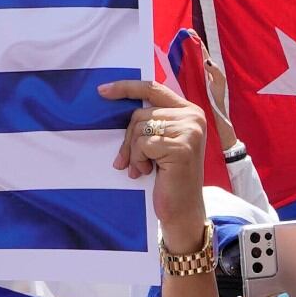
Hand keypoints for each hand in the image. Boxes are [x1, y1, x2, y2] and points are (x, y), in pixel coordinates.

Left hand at [100, 76, 212, 220]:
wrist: (184, 209)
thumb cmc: (169, 177)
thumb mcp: (162, 142)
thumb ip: (150, 122)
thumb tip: (115, 104)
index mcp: (189, 111)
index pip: (154, 88)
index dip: (126, 87)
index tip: (102, 90)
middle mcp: (193, 117)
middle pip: (141, 113)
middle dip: (129, 139)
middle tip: (129, 161)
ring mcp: (189, 131)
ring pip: (140, 129)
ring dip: (134, 152)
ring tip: (142, 168)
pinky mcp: (181, 147)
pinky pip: (142, 144)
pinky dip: (138, 159)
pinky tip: (146, 172)